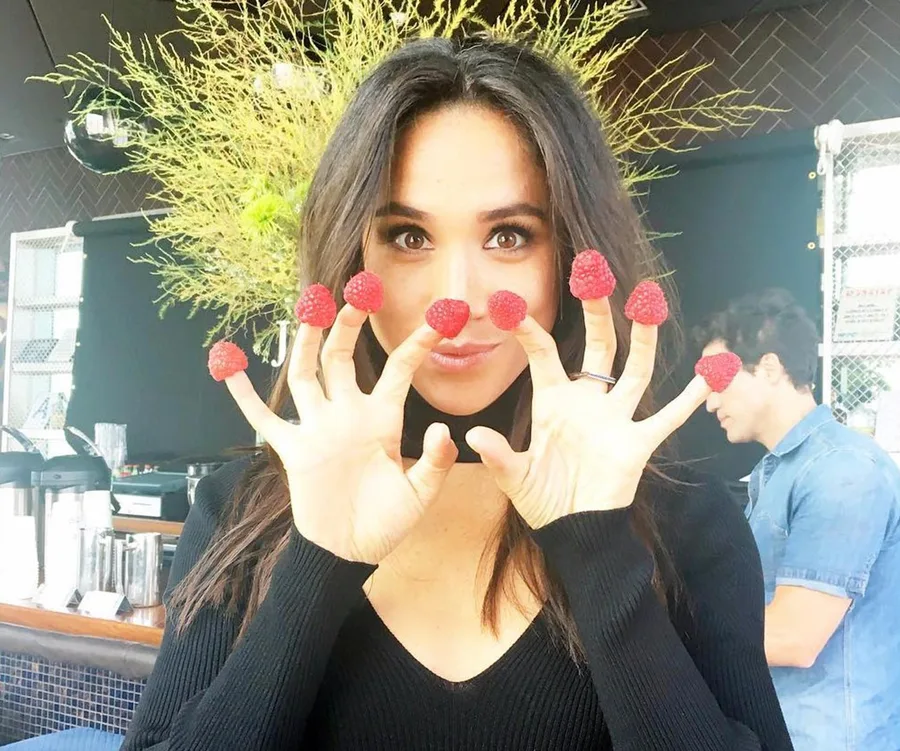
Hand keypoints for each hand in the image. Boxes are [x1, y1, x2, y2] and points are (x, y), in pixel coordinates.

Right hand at [223, 304, 456, 562]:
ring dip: (305, 344)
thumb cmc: (388, 522)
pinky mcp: (292, 450)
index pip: (400, 371)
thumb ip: (434, 463)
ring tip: (306, 310)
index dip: (418, 344)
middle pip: (343, 358)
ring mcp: (317, 429)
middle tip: (355, 293)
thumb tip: (445, 431)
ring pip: (306, 375)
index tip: (438, 319)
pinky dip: (245, 396)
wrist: (352, 549)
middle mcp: (347, 414)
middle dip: (347, 326)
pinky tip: (229, 367)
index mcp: (382, 419)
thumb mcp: (420, 494)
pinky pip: (265, 419)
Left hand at [465, 295, 710, 528]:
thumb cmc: (543, 501)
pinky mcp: (638, 442)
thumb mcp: (515, 478)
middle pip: (597, 348)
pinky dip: (690, 398)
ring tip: (647, 304)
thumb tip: (474, 435)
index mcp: (552, 402)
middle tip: (595, 275)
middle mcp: (587, 402)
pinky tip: (711, 374)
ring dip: (643, 339)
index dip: (528, 331)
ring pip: (634, 370)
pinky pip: (668, 417)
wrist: (574, 531)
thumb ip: (498, 456)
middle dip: (597, 314)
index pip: (544, 354)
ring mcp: (615, 419)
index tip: (510, 305)